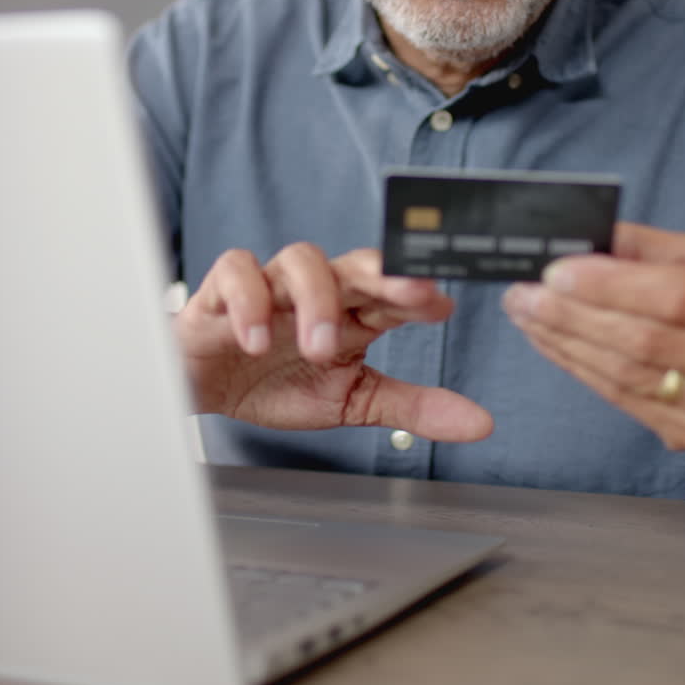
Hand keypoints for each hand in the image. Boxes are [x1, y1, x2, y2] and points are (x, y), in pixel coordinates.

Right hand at [175, 243, 492, 441]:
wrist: (203, 388)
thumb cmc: (277, 383)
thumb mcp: (351, 402)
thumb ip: (413, 407)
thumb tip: (481, 423)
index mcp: (353, 313)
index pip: (393, 292)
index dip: (417, 293)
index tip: (441, 305)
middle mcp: (318, 291)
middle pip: (356, 264)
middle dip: (385, 273)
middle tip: (409, 292)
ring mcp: (271, 286)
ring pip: (302, 260)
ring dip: (316, 301)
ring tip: (319, 346)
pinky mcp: (222, 291)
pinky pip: (237, 271)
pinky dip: (249, 301)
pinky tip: (256, 339)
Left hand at [502, 222, 684, 456]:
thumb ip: (653, 249)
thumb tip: (591, 237)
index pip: (672, 299)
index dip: (610, 287)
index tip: (556, 273)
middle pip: (641, 342)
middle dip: (570, 317)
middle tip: (521, 295)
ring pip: (629, 379)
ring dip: (566, 345)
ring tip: (525, 316)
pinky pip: (629, 404)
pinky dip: (584, 372)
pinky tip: (554, 346)